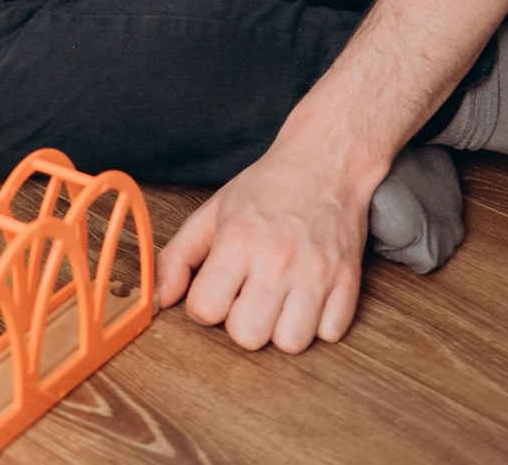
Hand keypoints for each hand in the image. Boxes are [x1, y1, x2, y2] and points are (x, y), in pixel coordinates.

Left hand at [157, 137, 381, 351]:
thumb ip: (178, 257)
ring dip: (281, 329)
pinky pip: (331, 334)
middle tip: (249, 296)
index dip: (206, 306)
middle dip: (242, 323)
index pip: (206, 309)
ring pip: (292, 343)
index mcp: (237, 241)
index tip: (217, 290)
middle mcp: (277, 260)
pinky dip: (319, 323)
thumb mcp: (211, 213)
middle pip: (248, 336)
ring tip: (280, 301)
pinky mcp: (349, 282)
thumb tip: (159, 300)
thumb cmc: (265, 190)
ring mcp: (317, 274)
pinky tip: (308, 297)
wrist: (323, 164)